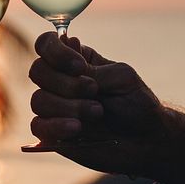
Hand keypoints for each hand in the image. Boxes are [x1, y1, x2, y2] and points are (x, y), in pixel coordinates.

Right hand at [27, 33, 166, 175]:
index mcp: (76, 61)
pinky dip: (56, 126)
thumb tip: (66, 42)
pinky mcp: (53, 134)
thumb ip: (91, 68)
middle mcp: (60, 82)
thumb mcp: (120, 78)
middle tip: (94, 91)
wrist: (146, 141)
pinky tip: (77, 128)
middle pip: (38, 71)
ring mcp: (54, 108)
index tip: (79, 67)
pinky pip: (38, 127)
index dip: (56, 53)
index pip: (47, 44)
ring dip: (69, 106)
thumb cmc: (137, 105)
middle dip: (66, 83)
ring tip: (97, 112)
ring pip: (38, 100)